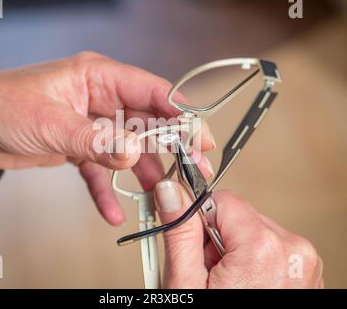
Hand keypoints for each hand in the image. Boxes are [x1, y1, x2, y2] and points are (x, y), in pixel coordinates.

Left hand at [0, 52, 214, 225]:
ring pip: (129, 149)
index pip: (150, 91)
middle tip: (194, 168)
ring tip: (163, 194)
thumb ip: (94, 140)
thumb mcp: (50, 121)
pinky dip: (108, 191)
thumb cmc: (0, 106)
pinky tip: (116, 211)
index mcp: (97, 77)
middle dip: (172, 146)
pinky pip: (102, 171)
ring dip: (145, 172)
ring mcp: (92, 126)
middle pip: (147, 122)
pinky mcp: (80, 148)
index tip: (199, 134)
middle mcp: (100, 100)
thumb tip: (133, 153)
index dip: (179, 112)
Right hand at [154, 180, 323, 287]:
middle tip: (208, 271)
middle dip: (215, 238)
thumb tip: (171, 191)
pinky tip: (242, 282)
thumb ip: (180, 230)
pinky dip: (251, 259)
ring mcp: (302, 261)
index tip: (193, 242)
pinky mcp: (303, 269)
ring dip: (232, 249)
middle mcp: (292, 250)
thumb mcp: (187, 283)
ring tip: (226, 281)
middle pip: (238, 216)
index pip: (222, 200)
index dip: (199, 220)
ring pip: (252, 230)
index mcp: (263, 248)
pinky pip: (268, 246)